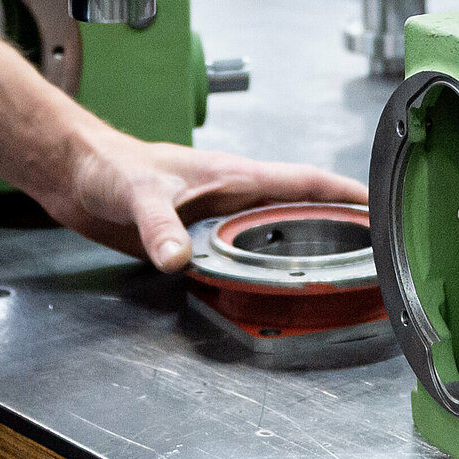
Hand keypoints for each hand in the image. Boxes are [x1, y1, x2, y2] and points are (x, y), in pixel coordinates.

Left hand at [44, 123, 367, 271]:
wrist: (77, 172)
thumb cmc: (109, 166)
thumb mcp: (138, 196)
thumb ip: (159, 226)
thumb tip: (178, 259)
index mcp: (233, 176)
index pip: (302, 180)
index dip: (344, 192)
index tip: (380, 202)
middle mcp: (231, 196)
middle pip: (298, 209)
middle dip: (338, 225)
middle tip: (371, 252)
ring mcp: (214, 216)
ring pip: (271, 233)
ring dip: (301, 249)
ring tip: (334, 276)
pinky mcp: (195, 237)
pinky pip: (239, 253)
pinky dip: (258, 269)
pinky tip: (261, 292)